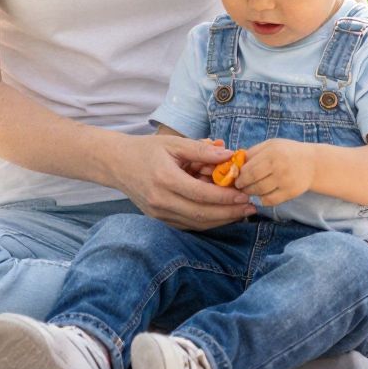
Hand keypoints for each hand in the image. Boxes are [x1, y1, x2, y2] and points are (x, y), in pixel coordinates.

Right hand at [119, 135, 250, 229]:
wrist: (117, 164)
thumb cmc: (147, 150)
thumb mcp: (174, 143)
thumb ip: (201, 150)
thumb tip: (229, 154)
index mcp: (165, 179)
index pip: (201, 194)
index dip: (225, 197)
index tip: (245, 194)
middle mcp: (161, 200)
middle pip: (201, 214)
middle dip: (229, 213)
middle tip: (250, 207)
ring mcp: (159, 213)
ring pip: (196, 224)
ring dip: (221, 220)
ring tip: (241, 213)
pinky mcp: (159, 219)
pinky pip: (188, 225)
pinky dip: (207, 222)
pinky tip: (222, 215)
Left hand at [235, 138, 314, 204]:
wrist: (313, 163)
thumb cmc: (287, 152)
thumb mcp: (271, 145)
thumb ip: (253, 152)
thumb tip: (234, 163)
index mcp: (272, 152)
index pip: (248, 168)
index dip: (238, 175)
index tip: (235, 177)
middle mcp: (278, 166)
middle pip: (252, 181)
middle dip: (242, 186)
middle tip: (240, 186)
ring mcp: (285, 181)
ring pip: (259, 192)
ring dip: (250, 193)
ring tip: (248, 191)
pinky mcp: (290, 192)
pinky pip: (270, 201)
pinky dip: (261, 200)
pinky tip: (260, 196)